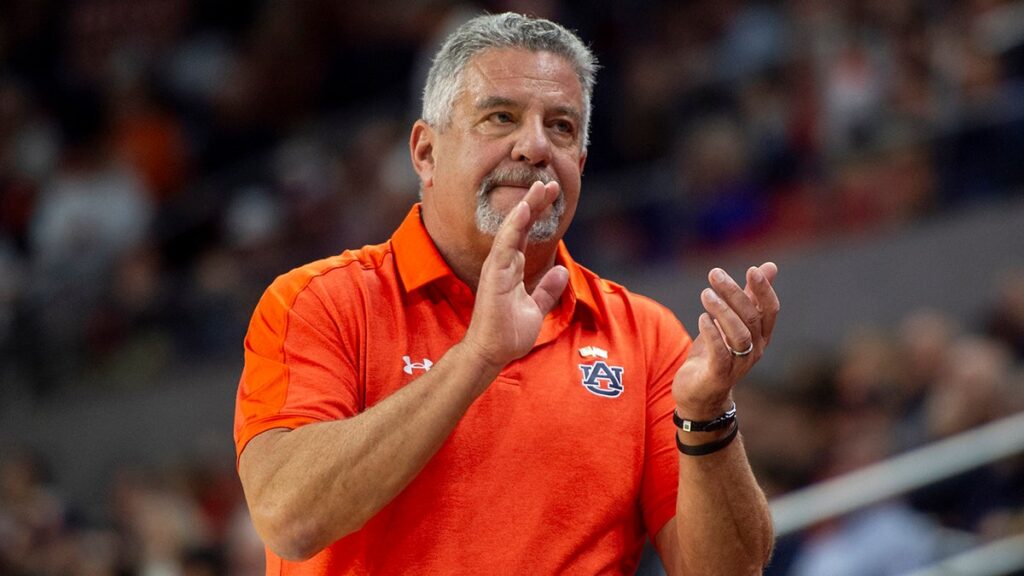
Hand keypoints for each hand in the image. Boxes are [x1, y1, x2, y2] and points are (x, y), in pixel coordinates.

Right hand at [462, 181, 568, 369]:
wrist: (492, 352)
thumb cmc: (508, 333)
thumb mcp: (536, 308)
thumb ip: (547, 290)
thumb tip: (561, 270)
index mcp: (513, 268)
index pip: (527, 233)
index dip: (538, 213)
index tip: (552, 194)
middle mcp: (504, 263)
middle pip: (521, 225)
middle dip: (536, 202)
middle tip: (550, 182)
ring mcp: (498, 267)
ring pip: (513, 229)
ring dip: (527, 207)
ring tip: (541, 187)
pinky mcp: (495, 275)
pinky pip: (505, 245)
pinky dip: (514, 226)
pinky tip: (524, 209)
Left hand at [673, 263, 779, 417]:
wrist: (699, 393)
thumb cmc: (715, 352)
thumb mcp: (731, 321)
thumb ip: (749, 296)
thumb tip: (769, 266)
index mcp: (760, 336)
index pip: (770, 311)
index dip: (764, 290)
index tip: (752, 270)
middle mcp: (755, 350)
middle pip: (751, 318)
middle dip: (734, 293)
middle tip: (715, 274)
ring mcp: (739, 365)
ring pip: (739, 335)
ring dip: (722, 311)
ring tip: (706, 293)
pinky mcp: (719, 375)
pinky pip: (720, 354)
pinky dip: (712, 334)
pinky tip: (702, 318)